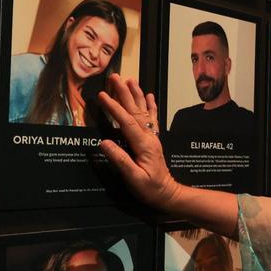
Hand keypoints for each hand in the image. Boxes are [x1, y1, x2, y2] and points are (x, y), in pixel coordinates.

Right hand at [97, 74, 181, 211]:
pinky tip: (149, 95)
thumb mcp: (133, 178)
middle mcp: (149, 137)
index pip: (126, 122)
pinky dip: (150, 105)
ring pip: (143, 111)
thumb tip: (104, 143)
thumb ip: (120, 160)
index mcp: (143, 145)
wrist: (168, 193)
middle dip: (124, 93)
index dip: (114, 107)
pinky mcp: (153, 140)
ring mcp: (152, 137)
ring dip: (136, 94)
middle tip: (115, 77)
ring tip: (130, 79)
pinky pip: (152, 118)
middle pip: (135, 110)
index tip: (102, 95)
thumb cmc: (150, 189)